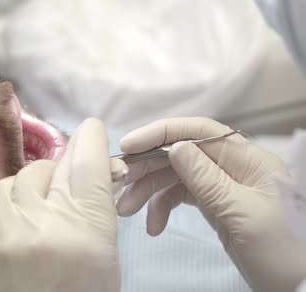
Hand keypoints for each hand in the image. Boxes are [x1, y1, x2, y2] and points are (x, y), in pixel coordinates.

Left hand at [0, 118, 123, 291]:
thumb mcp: (103, 255)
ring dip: (36, 183)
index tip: (91, 130)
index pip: (89, 165)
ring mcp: (12, 227)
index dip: (91, 140)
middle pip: (56, 165)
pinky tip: (19, 217)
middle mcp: (49, 222)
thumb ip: (97, 209)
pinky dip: (12, 198)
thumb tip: (93, 168)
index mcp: (89, 230)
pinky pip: (0, 194)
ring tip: (41, 207)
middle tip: (67, 187)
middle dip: (65, 167)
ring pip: (25, 175)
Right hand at [116, 117, 305, 291]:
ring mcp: (223, 185)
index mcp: (248, 159)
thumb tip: (174, 147)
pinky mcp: (215, 204)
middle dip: (148, 166)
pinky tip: (152, 226)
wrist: (300, 285)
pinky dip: (162, 208)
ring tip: (127, 210)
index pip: (199, 132)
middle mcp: (233, 166)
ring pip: (176, 176)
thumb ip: (207, 180)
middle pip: (181, 153)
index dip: (162, 133)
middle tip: (119, 181)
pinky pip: (180, 196)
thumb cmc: (282, 249)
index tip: (129, 145)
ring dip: (149, 190)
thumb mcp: (242, 214)